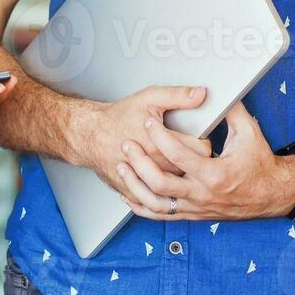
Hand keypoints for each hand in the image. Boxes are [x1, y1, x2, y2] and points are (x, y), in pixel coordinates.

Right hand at [72, 85, 210, 195]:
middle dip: (194, 162)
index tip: (198, 138)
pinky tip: (164, 180)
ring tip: (178, 165)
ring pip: (178, 190)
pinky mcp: (136, 193)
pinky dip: (163, 192)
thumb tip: (200, 94)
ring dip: (181, 178)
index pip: (202, 151)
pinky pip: (158, 201)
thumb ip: (178, 96)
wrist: (91, 135)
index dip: (203, 143)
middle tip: (188, 152)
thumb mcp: (150, 98)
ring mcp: (145, 183)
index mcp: (163, 145)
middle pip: (192, 172)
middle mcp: (156, 167)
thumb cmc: (118, 117)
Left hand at [114, 102, 294, 220]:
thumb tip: (212, 91)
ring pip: (156, 204)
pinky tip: (130, 194)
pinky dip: (142, 206)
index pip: (179, 155)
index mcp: (215, 174)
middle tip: (127, 145)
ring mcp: (197, 208)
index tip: (149, 122)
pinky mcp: (194, 215)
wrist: (272, 195)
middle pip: (160, 183)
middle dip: (140, 163)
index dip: (160, 136)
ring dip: (135, 186)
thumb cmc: (260, 164)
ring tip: (123, 167)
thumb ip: (229, 110)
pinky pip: (162, 216)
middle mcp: (203, 195)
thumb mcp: (248, 132)